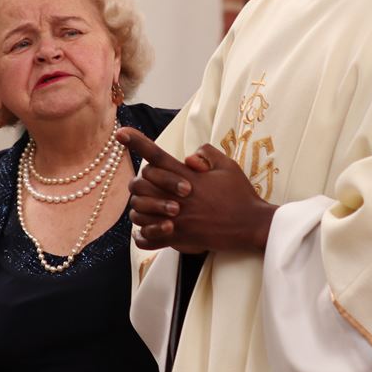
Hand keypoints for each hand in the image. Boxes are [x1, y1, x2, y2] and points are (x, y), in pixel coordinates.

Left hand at [117, 127, 276, 253]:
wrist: (251, 224)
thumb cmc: (240, 194)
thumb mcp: (228, 166)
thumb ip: (207, 153)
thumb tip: (188, 157)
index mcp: (188, 176)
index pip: (157, 155)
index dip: (137, 142)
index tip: (120, 133)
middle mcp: (178, 197)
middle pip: (140, 184)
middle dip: (139, 182)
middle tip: (147, 185)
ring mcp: (177, 219)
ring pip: (139, 212)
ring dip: (139, 208)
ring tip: (147, 208)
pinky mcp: (179, 238)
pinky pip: (148, 238)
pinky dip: (143, 235)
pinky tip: (148, 230)